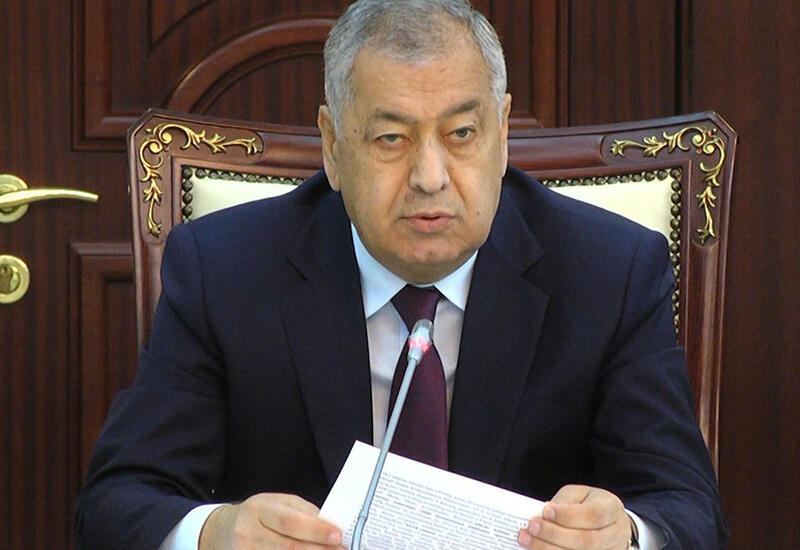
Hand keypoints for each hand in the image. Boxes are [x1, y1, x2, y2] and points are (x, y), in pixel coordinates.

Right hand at [199, 493, 344, 549]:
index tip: (337, 535)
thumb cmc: (255, 515)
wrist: (222, 531)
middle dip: (318, 549)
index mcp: (259, 510)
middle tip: (340, 549)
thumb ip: (302, 512)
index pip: (290, 521)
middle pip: (288, 547)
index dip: (316, 530)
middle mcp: (248, 533)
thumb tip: (328, 524)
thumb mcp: (276, 503)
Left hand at [517, 485, 633, 549]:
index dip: (568, 515)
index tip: (546, 511)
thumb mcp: (579, 495)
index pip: (593, 514)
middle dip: (554, 535)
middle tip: (531, 528)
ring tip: (527, 540)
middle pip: (586, 540)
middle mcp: (616, 534)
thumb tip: (544, 515)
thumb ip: (564, 503)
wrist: (608, 523)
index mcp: (612, 509)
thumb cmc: (589, 505)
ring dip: (549, 549)